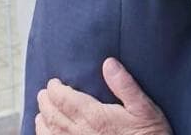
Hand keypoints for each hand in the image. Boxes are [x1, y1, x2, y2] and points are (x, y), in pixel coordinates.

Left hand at [35, 58, 170, 134]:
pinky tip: (47, 134)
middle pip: (53, 115)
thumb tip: (108, 63)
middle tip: (43, 93)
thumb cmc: (149, 134)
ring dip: (43, 121)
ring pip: (50, 133)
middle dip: (46, 102)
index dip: (55, 89)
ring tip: (41, 112)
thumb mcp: (144, 107)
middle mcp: (81, 132)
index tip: (53, 82)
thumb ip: (125, 85)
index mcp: (94, 116)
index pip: (65, 98)